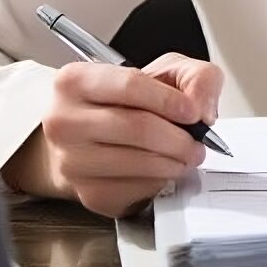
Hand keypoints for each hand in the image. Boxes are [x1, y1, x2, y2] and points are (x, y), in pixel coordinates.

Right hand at [11, 53, 223, 219]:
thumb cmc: (122, 103)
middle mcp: (65, 122)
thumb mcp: (161, 72)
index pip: (130, 86)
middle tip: (197, 141)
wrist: (86, 139)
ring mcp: (73, 162)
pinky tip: (162, 169)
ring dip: (175, 162)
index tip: (193, 112)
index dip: (170, 100)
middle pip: (138, 128)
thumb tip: (202, 107)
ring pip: (140, 163)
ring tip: (184, 155)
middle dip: (179, 137)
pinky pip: (139, 190)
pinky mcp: (90, 195)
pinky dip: (161, 181)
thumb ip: (193, 76)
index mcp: (74, 81)